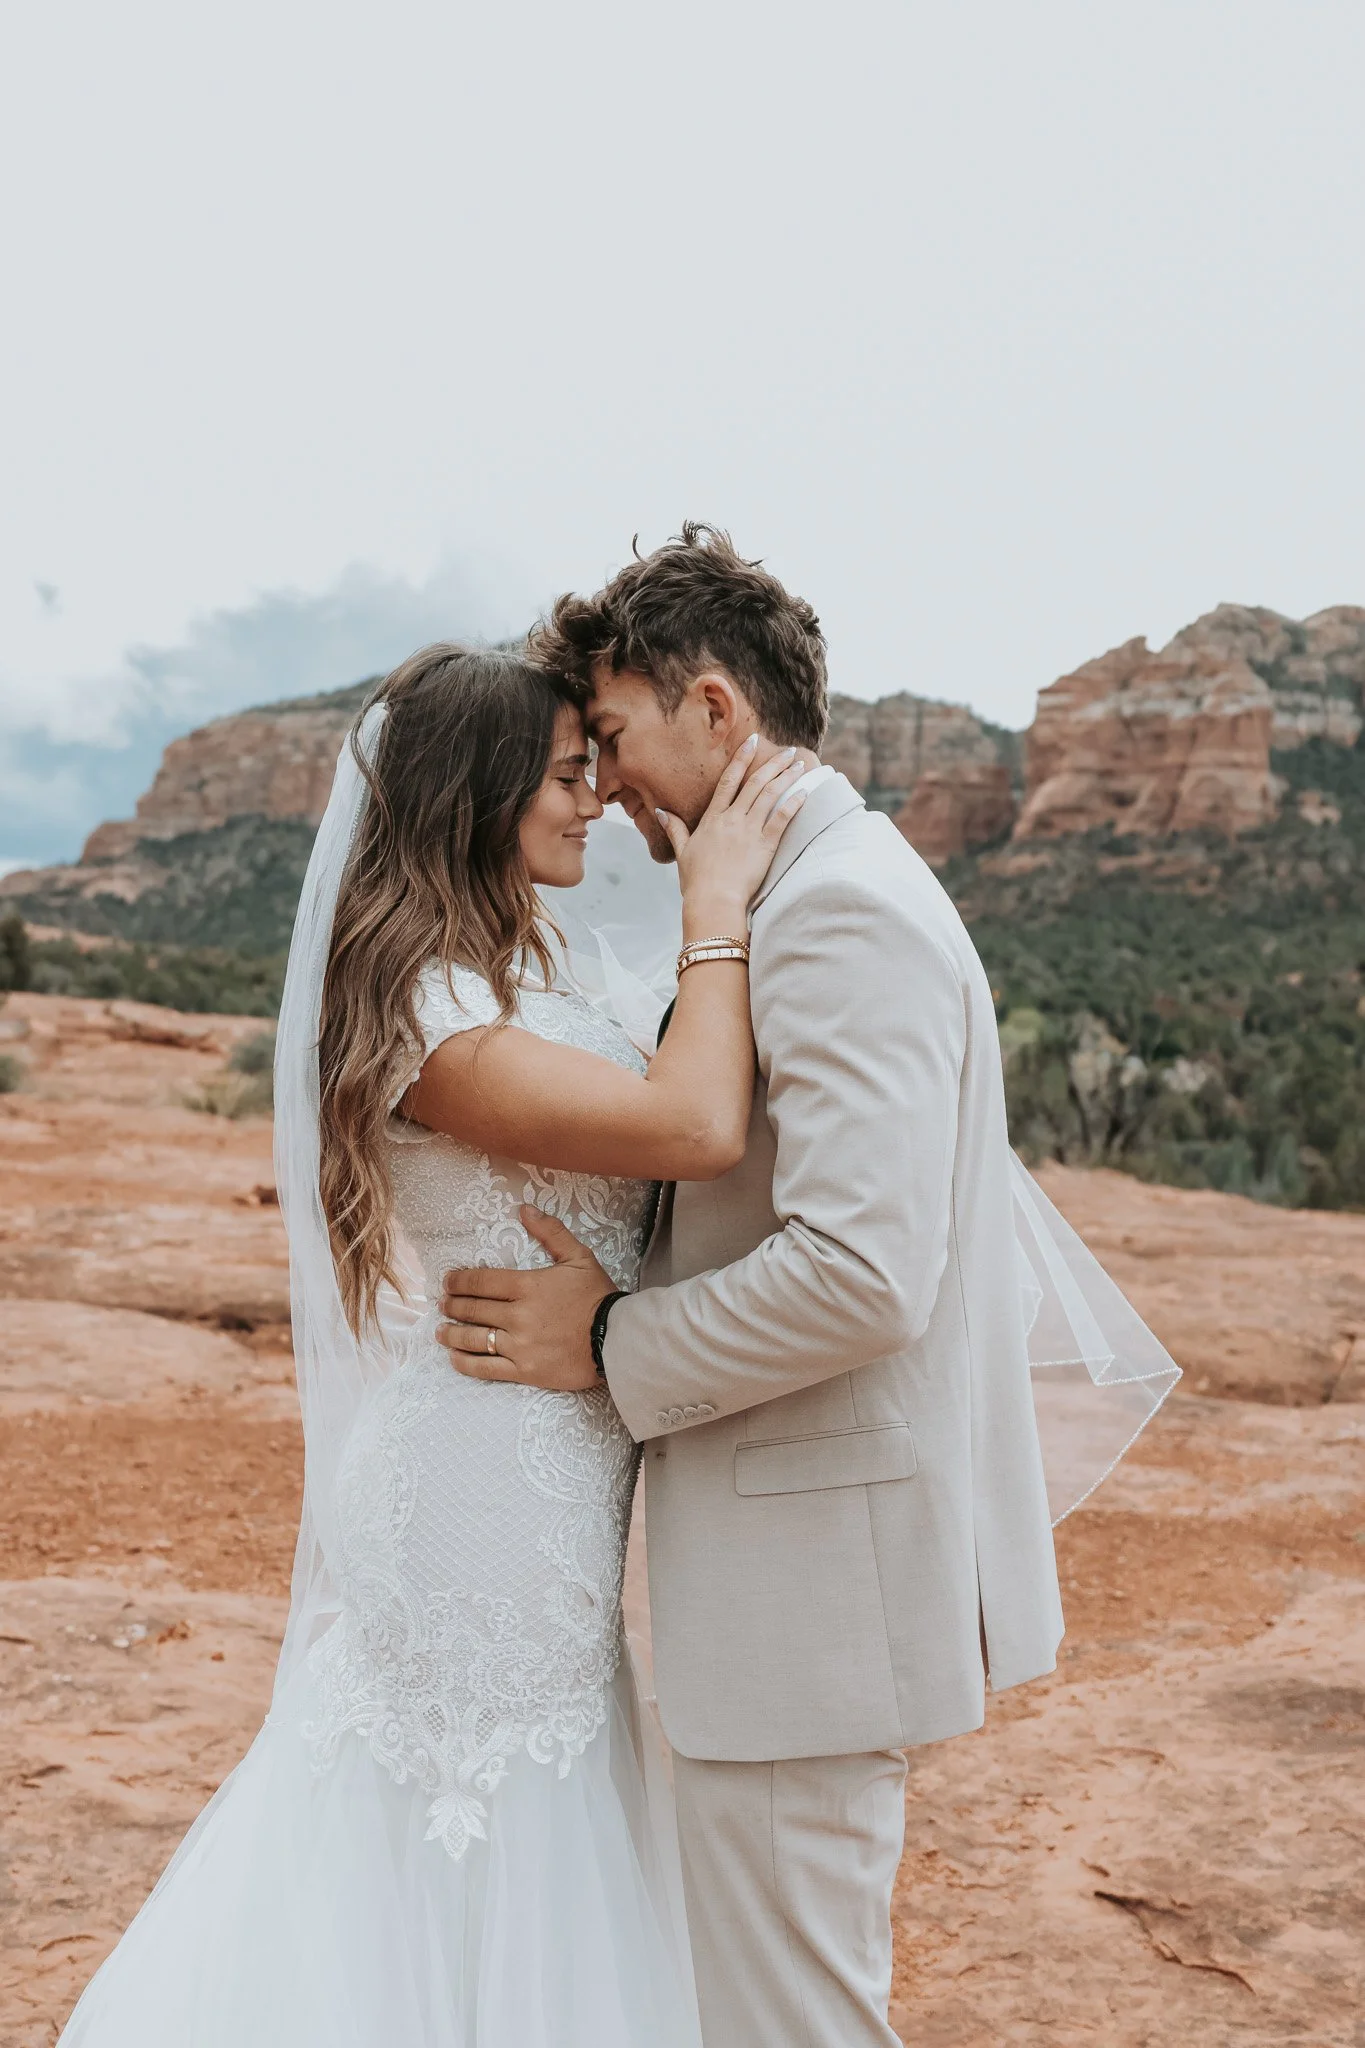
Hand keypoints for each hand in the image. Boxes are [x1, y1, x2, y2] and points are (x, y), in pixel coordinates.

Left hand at [436, 1205, 613, 1391]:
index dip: (458, 1280)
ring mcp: (519, 1345)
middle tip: (442, 1303)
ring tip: (441, 1330)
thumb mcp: (578, 1256)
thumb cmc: (598, 1296)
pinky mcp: (525, 1371)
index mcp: (528, 1285)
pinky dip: (465, 1362)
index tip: (447, 1281)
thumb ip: (550, 1232)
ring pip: (474, 1338)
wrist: (617, 1339)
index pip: (481, 1281)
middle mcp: (518, 1315)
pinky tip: (454, 1356)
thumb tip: (525, 1209)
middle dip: (452, 1304)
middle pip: (473, 1309)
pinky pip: (486, 1368)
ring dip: (451, 1333)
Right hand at [660, 735, 810, 922]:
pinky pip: (782, 819)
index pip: (728, 781)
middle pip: (755, 783)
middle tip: (788, 750)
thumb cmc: (696, 881)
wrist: (713, 901)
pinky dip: (794, 804)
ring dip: (786, 777)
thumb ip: (675, 829)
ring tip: (800, 765)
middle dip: (773, 763)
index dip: (741, 759)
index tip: (752, 742)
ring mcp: (749, 831)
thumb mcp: (682, 852)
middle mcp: (732, 819)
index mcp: (712, 818)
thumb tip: (662, 812)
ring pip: (770, 796)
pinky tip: (805, 792)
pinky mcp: (765, 846)